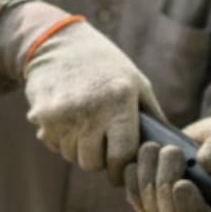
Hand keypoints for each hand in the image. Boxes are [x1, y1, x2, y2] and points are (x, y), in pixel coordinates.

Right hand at [23, 18, 164, 184]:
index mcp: (118, 101)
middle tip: (103, 145)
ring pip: (71, 156)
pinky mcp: (40, 116)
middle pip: (92, 162)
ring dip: (79, 149)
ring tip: (86, 127)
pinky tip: (68, 120)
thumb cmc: (106, 65)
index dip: (122, 167)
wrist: (57, 42)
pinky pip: (53, 144)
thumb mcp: (136, 83)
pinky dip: (60, 139)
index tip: (123, 169)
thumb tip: (170, 150)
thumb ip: (153, 117)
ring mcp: (61, 114)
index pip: (122, 155)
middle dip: (100, 160)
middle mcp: (89, 109)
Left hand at [124, 112, 210, 211]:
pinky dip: (132, 180)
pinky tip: (134, 161)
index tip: (182, 184)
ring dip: (147, 175)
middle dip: (166, 181)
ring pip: (150, 207)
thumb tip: (206, 163)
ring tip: (151, 147)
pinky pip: (135, 199)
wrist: (205, 141)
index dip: (190, 207)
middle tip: (170, 150)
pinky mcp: (150, 201)